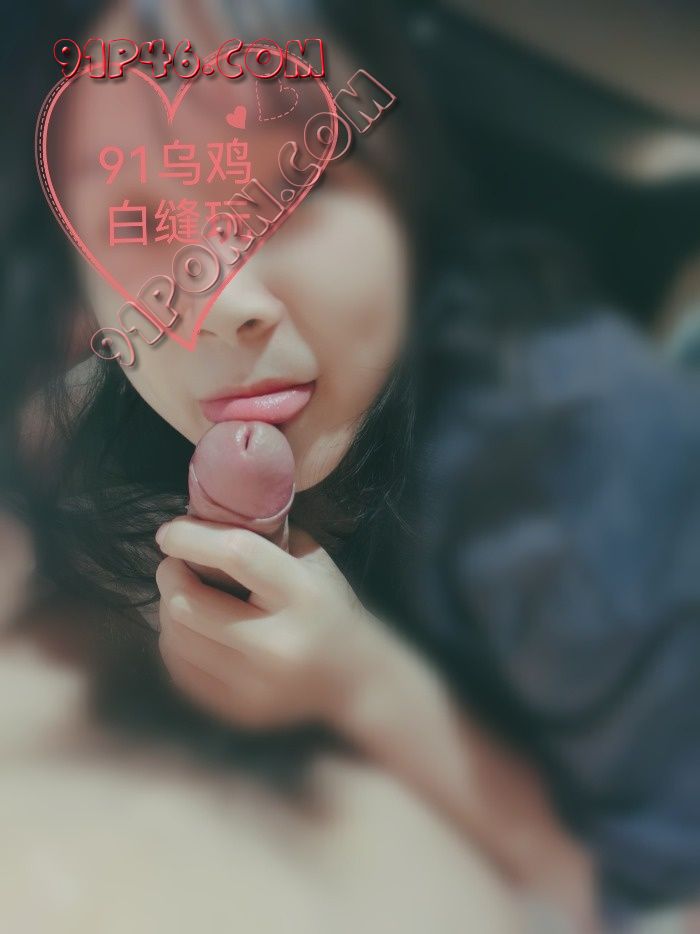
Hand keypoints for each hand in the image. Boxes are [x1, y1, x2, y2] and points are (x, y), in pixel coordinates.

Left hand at [154, 517, 379, 729]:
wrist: (356, 683)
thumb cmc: (329, 607)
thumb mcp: (312, 562)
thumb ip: (264, 537)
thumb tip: (202, 517)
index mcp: (302, 596)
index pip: (234, 555)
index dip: (190, 537)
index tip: (169, 532)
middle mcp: (277, 645)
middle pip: (188, 604)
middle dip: (169, 575)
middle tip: (175, 564)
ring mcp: (254, 685)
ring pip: (175, 638)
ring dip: (169, 608)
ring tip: (184, 595)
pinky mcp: (237, 711)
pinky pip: (179, 669)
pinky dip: (176, 642)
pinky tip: (194, 629)